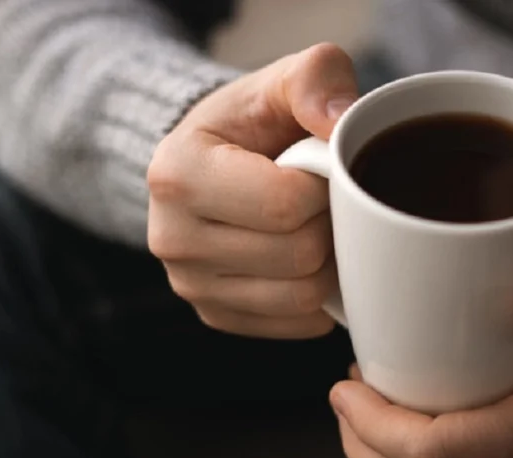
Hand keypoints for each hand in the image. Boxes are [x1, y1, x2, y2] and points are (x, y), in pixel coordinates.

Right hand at [147, 44, 356, 338]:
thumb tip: (341, 124)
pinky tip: (309, 260)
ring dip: (330, 263)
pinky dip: (319, 297)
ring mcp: (190, 286)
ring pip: (302, 296)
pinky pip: (296, 323)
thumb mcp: (282, 81)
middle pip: (299, 255)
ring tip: (319, 226)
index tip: (320, 168)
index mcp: (177, 174)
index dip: (326, 187)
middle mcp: (171, 238)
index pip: (286, 205)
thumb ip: (316, 79)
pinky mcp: (215, 316)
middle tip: (326, 200)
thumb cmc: (254, 121)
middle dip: (330, 225)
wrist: (215, 159)